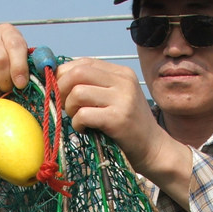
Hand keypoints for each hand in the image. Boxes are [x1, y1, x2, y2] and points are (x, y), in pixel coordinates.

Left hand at [57, 59, 193, 206]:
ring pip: (77, 93)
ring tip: (78, 119)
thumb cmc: (129, 126)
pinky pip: (83, 115)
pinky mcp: (118, 119)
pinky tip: (85, 129)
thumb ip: (95, 86)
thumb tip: (59, 79)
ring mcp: (122, 99)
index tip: (62, 92)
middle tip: (66, 107)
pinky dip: (77, 124)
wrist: (154, 149)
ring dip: (69, 108)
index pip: (83, 62)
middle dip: (62, 90)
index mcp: (122, 73)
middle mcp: (124, 81)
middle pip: (77, 73)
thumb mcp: (116, 98)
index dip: (64, 75)